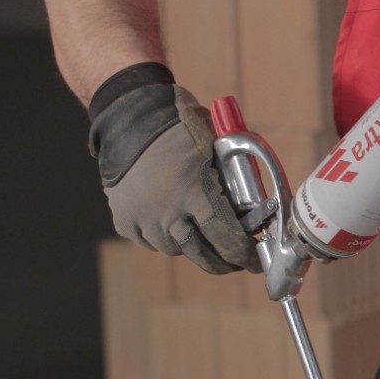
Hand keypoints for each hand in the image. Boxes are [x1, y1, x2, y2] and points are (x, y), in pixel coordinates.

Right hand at [88, 65, 258, 273]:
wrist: (129, 115)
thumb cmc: (181, 127)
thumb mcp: (215, 149)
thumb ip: (232, 182)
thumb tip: (254, 214)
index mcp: (196, 192)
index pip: (227, 239)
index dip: (244, 255)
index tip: (255, 262)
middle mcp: (167, 212)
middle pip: (201, 254)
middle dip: (222, 262)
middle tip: (233, 262)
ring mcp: (142, 219)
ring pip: (174, 249)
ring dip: (190, 246)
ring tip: (199, 234)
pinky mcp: (124, 221)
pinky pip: (149, 241)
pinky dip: (162, 236)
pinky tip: (171, 223)